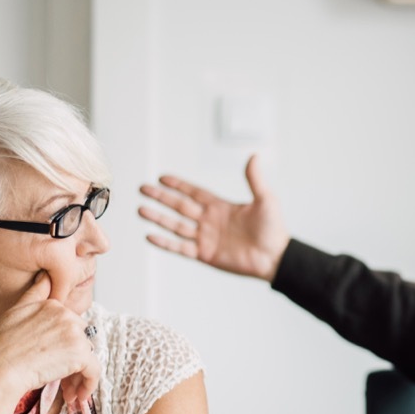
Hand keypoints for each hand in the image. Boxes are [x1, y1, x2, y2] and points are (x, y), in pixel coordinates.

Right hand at [0, 272, 100, 408]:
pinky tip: (77, 396)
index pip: (69, 325)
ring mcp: (74, 334)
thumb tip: (46, 276)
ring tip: (67, 391)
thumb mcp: (15, 311)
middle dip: (72, 360)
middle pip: (80, 341)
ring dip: (78, 375)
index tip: (55, 359)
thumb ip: (35, 295)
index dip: (64, 345)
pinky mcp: (80, 354)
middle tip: (62, 380)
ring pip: (87, 357)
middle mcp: (66, 315)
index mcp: (52, 305)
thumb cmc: (0, 346)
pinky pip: (94, 372)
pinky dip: (88, 385)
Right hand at [139, 154, 290, 281]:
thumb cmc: (272, 229)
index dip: (178, 185)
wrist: (274, 257)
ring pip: (176, 225)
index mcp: (220, 206)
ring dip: (158, 218)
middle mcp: (209, 221)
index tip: (161, 178)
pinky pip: (181, 248)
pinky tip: (150, 236)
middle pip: (180, 206)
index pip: (194, 192)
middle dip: (161, 198)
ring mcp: (205, 238)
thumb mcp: (265, 200)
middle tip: (143, 189)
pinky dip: (165, 243)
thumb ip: (255, 180)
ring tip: (140, 210)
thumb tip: (254, 156)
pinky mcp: (205, 254)